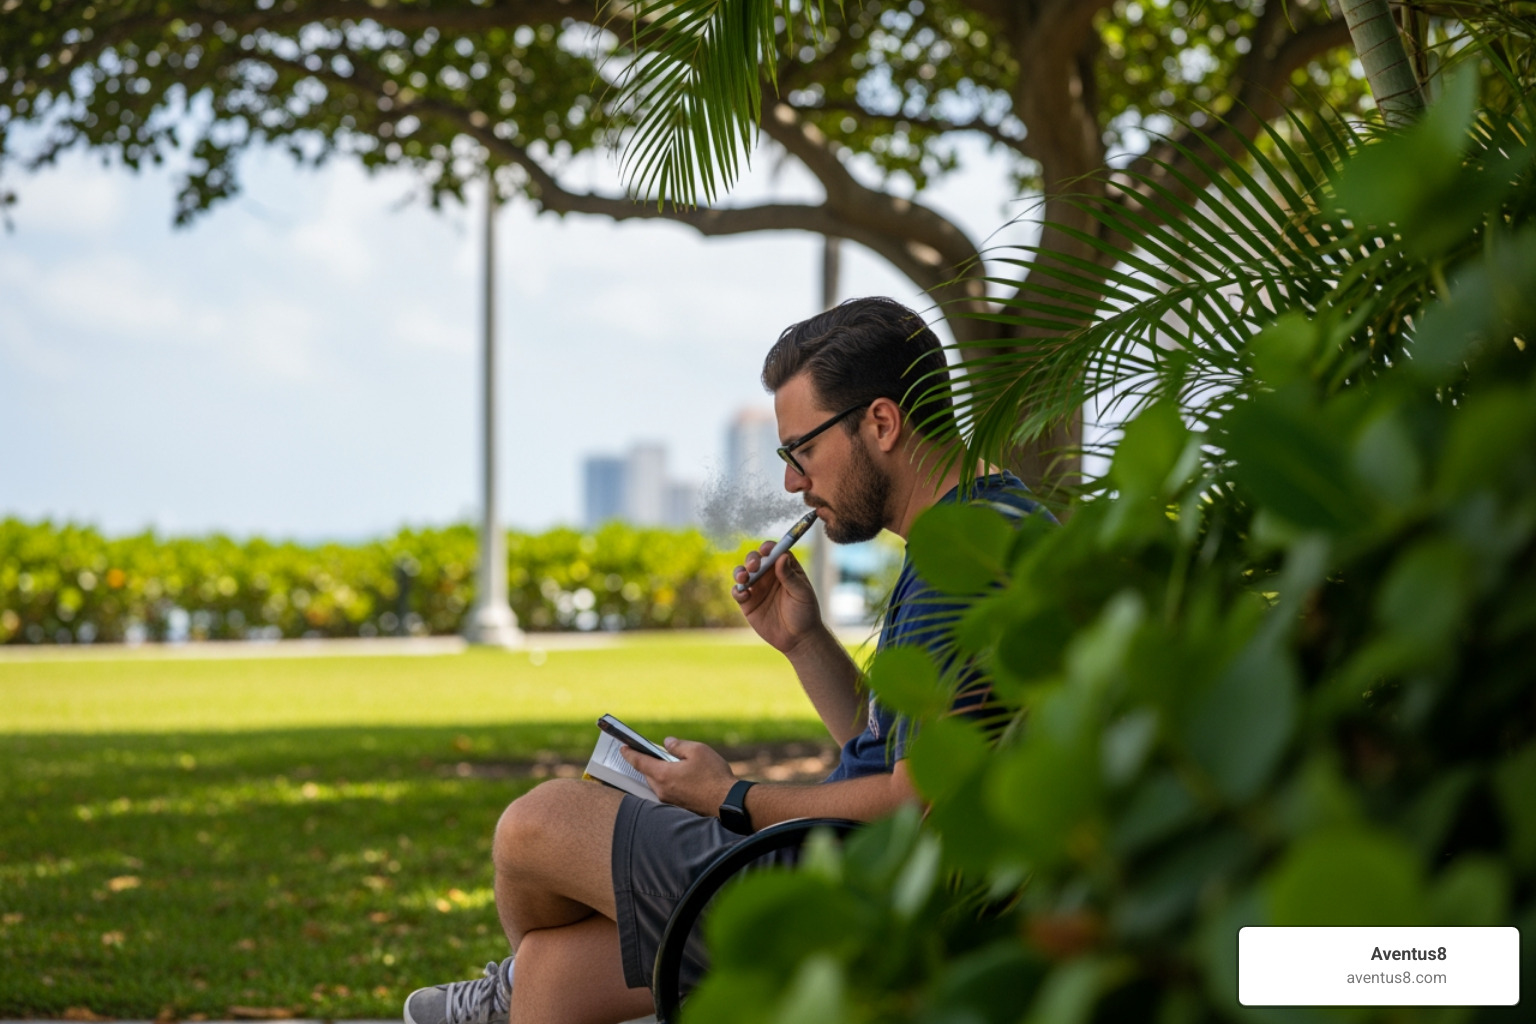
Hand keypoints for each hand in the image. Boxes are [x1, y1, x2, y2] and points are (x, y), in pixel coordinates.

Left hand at [620, 738, 736, 816]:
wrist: (727, 802)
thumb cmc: (714, 776)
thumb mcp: (697, 751)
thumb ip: (678, 745)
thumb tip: (667, 743)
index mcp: (663, 775)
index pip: (639, 762)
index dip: (630, 753)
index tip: (623, 748)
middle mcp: (662, 790)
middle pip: (648, 774)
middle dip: (648, 763)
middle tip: (653, 752)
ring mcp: (669, 801)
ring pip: (657, 783)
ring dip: (660, 773)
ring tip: (671, 763)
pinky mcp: (678, 807)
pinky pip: (667, 791)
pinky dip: (669, 782)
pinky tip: (681, 777)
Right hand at [731, 541, 823, 653]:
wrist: (798, 639)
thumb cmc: (805, 612)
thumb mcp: (802, 593)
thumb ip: (790, 576)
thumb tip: (781, 557)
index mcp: (785, 568)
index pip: (774, 552)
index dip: (768, 548)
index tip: (766, 549)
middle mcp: (769, 575)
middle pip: (755, 559)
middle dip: (752, 559)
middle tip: (754, 565)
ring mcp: (757, 588)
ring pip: (743, 573)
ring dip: (740, 571)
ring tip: (744, 577)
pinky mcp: (748, 603)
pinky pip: (738, 592)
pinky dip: (738, 590)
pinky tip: (745, 595)